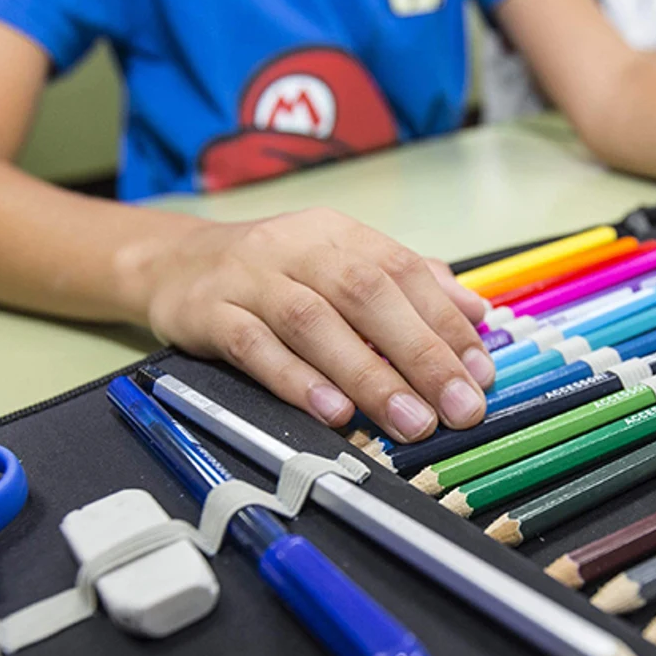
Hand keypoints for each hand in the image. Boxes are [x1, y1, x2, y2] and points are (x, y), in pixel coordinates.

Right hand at [119, 208, 493, 440]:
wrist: (174, 264)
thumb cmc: (275, 274)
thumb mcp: (341, 264)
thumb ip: (409, 286)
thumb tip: (477, 313)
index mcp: (338, 233)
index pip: (403, 272)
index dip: (446, 322)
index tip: (480, 372)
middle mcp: (296, 248)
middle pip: (365, 294)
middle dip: (419, 353)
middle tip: (457, 407)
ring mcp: (249, 280)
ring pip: (313, 323)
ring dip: (367, 375)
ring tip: (409, 421)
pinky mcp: (210, 313)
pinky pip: (255, 347)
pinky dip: (297, 380)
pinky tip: (334, 410)